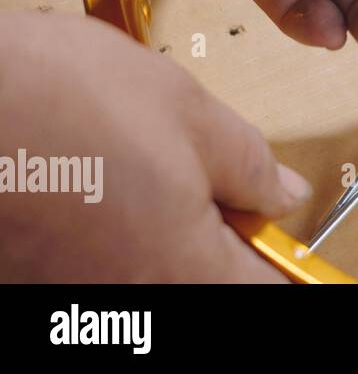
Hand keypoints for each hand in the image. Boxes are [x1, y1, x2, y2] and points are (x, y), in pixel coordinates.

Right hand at [0, 13, 308, 281]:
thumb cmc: (54, 96)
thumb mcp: (189, 113)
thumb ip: (252, 167)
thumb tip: (286, 195)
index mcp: (183, 274)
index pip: (266, 296)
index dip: (282, 266)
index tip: (275, 233)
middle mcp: (122, 308)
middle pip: (203, 286)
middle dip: (218, 243)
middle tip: (211, 187)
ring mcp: (65, 300)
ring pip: (144, 278)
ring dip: (157, 237)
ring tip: (131, 171)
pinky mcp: (24, 280)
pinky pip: (89, 270)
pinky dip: (104, 235)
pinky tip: (88, 181)